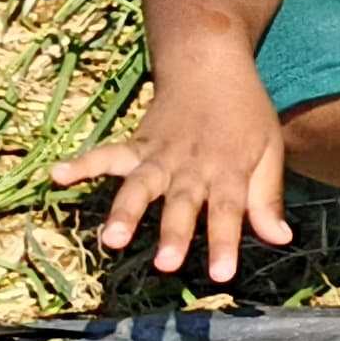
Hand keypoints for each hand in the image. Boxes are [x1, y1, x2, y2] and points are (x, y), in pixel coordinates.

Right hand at [50, 58, 291, 287]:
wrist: (211, 65)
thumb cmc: (246, 114)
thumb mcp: (270, 150)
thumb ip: (268, 198)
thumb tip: (282, 240)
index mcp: (229, 170)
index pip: (229, 211)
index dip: (226, 242)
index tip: (223, 275)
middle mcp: (192, 166)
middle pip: (182, 203)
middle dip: (173, 234)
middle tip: (166, 265)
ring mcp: (160, 155)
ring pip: (141, 185)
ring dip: (125, 211)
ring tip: (110, 239)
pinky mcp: (136, 145)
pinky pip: (107, 154)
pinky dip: (82, 164)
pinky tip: (57, 176)